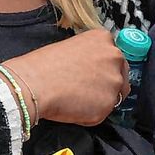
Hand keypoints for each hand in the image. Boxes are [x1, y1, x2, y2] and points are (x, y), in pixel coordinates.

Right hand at [3, 29, 127, 126]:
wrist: (34, 84)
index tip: (92, 75)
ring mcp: (114, 81)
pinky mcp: (109, 103)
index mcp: (103, 39)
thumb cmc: (43, 66)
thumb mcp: (70, 47)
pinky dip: (91, 115)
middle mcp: (114, 57)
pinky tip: (74, 108)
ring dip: (99, 100)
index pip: (113, 56)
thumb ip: (89, 56)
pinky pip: (103, 112)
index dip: (101, 68)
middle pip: (120, 75)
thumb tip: (92, 70)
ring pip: (113, 95)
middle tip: (84, 90)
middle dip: (106, 84)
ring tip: (76, 99)